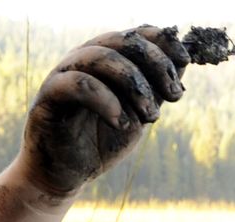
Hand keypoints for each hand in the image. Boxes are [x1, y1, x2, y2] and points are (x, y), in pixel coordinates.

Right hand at [19, 25, 189, 198]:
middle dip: (155, 64)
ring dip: (134, 83)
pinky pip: (79, 84)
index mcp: (107, 57)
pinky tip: (120, 124)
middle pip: (123, 40)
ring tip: (150, 116)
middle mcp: (85, 58)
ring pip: (101, 57)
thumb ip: (157, 88)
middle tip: (173, 95)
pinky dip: (105, 101)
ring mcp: (64, 73)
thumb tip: (183, 59)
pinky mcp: (49, 95)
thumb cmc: (101, 140)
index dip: (164, 43)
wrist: (66, 174)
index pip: (137, 33)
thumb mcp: (140, 113)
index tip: (185, 62)